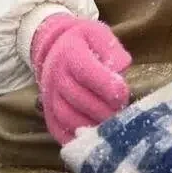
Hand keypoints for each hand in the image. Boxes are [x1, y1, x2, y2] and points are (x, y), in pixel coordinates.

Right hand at [30, 14, 131, 145]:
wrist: (54, 47)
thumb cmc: (84, 42)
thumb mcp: (99, 34)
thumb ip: (112, 50)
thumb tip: (122, 68)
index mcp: (70, 52)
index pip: (86, 72)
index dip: (106, 86)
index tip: (123, 94)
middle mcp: (55, 75)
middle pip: (77, 97)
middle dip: (103, 108)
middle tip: (120, 112)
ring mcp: (49, 95)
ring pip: (67, 116)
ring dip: (90, 125)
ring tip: (110, 127)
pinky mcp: (47, 112)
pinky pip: (57, 130)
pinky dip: (74, 138)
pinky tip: (91, 138)